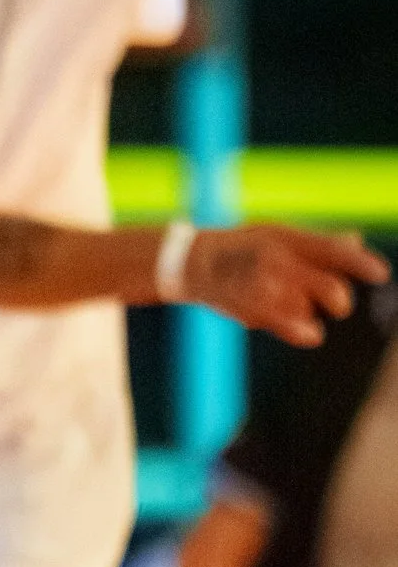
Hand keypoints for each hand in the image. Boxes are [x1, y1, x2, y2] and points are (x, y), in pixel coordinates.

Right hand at [186, 224, 384, 346]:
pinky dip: (304, 332)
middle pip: (329, 288)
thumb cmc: (238, 247)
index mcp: (287, 237)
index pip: (332, 249)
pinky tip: (306, 332)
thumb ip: (316, 243)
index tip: (382, 274)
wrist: (189, 262)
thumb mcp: (275, 234)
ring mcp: (265, 286)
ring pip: (309, 310)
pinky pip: (294, 328)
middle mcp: (277, 259)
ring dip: (305, 312)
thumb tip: (355, 241)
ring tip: (283, 304)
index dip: (360, 262)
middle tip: (338, 304)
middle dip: (338, 299)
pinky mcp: (253, 309)